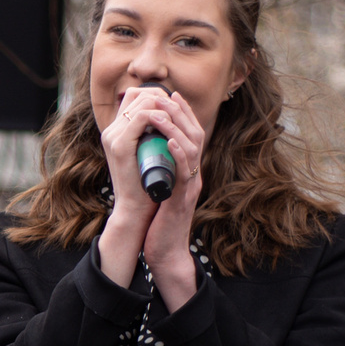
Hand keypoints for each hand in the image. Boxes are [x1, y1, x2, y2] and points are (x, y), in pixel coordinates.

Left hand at [135, 90, 207, 307]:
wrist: (164, 250)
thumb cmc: (159, 220)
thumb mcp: (160, 187)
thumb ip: (159, 167)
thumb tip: (148, 146)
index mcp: (187, 171)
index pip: (190, 134)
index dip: (183, 112)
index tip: (170, 95)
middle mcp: (193, 175)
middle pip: (196, 135)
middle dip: (181, 112)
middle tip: (167, 95)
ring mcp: (190, 187)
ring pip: (192, 150)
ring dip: (178, 127)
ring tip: (163, 111)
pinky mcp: (182, 200)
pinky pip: (185, 174)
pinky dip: (179, 155)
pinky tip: (171, 142)